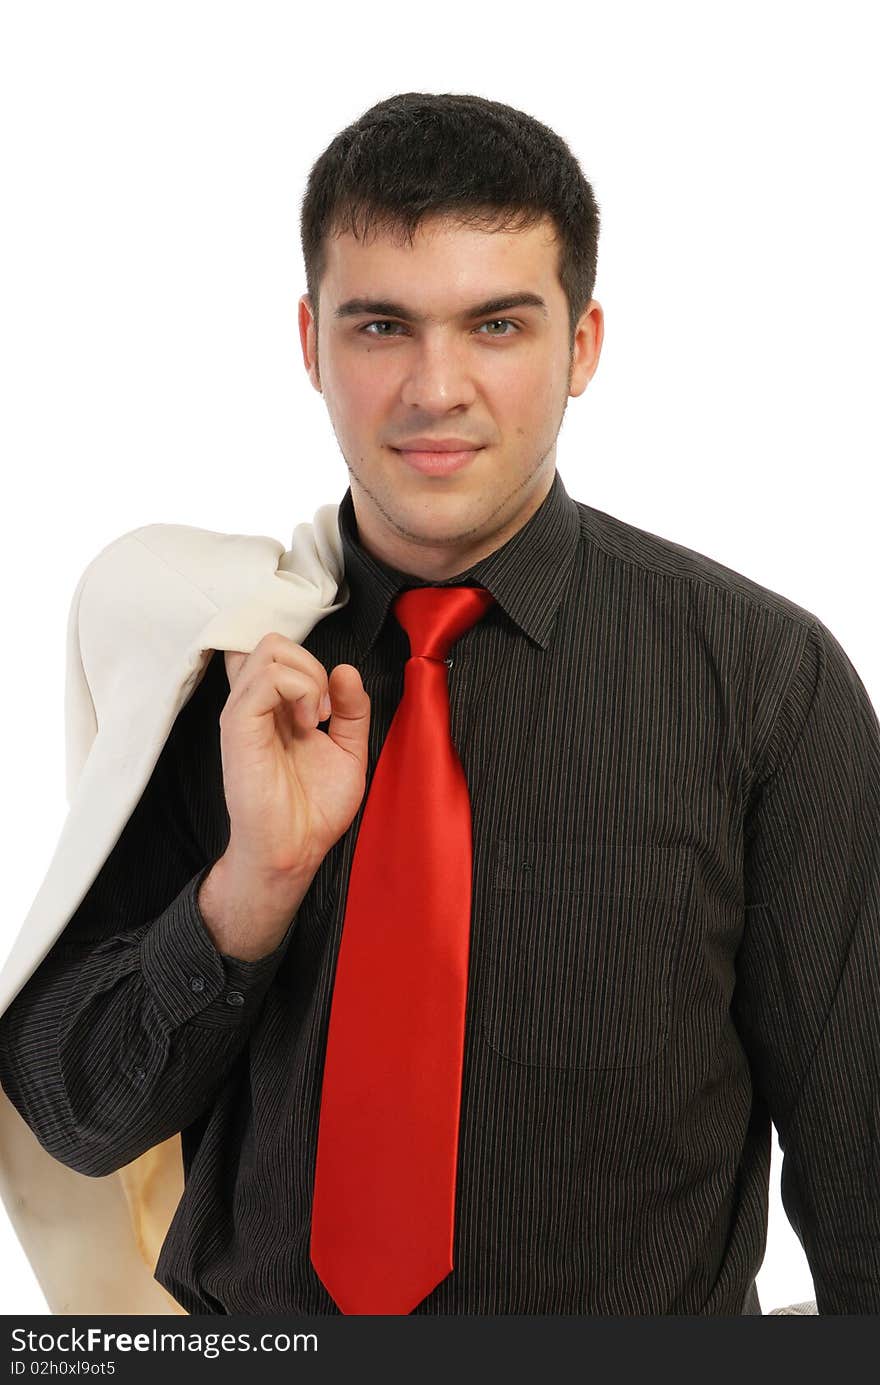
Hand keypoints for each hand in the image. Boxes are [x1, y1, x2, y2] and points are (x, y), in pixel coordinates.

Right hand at [218, 633, 370, 888]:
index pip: (272, 653)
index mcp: (274, 708)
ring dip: (309, 676)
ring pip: (269, 649)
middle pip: (273, 642)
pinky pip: (267, 678)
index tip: (329, 698)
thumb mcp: (349, 749)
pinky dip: (300, 689)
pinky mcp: (239, 726)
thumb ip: (352, 709)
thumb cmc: (314, 809)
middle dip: (312, 664)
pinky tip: (310, 724)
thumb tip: (346, 670)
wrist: (296, 850)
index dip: (303, 659)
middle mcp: (254, 704)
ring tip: (319, 718)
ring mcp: (243, 713)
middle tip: (327, 711)